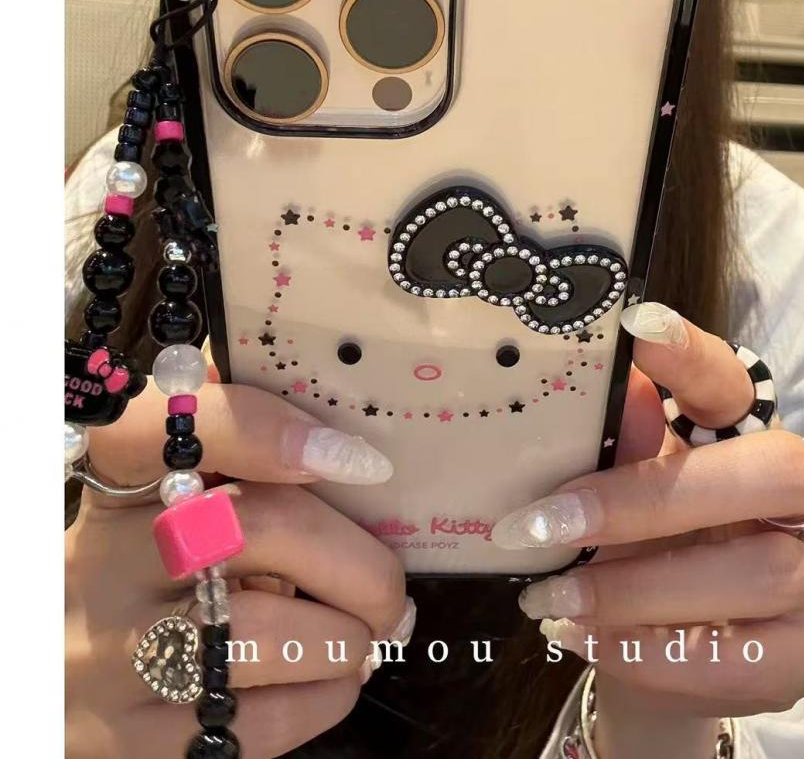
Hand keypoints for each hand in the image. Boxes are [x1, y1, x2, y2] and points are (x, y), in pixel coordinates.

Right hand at [66, 382, 411, 758]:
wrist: (66, 675)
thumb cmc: (151, 567)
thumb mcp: (171, 493)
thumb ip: (240, 449)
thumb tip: (343, 446)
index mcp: (122, 481)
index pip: (161, 423)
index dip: (261, 430)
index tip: (354, 458)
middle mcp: (106, 557)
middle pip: (256, 528)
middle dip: (356, 565)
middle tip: (390, 591)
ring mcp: (113, 651)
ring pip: (265, 632)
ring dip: (344, 638)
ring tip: (362, 636)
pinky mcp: (128, 736)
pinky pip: (257, 720)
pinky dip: (323, 697)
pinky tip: (331, 680)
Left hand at [493, 302, 803, 719]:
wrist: (656, 649)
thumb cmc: (635, 547)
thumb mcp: (612, 490)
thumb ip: (616, 442)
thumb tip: (603, 380)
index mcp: (745, 435)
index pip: (734, 381)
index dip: (693, 356)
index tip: (635, 327)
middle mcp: (799, 496)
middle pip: (775, 474)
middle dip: (650, 500)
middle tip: (544, 524)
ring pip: (761, 573)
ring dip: (635, 590)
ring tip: (549, 596)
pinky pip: (746, 659)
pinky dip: (651, 652)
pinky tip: (584, 637)